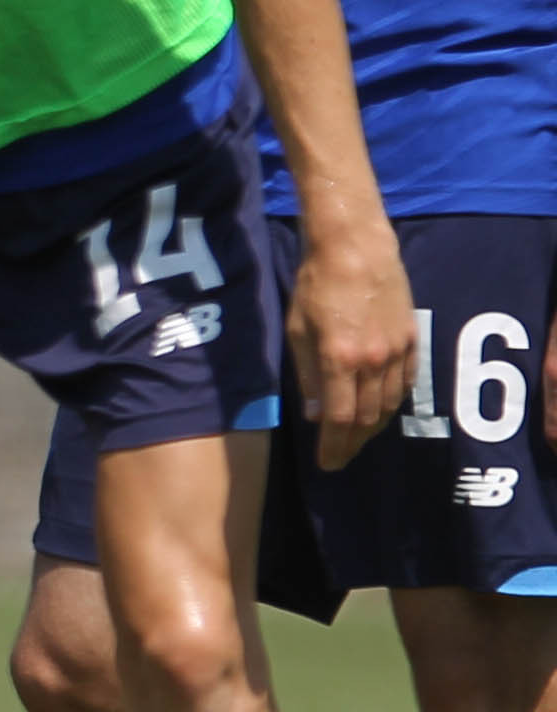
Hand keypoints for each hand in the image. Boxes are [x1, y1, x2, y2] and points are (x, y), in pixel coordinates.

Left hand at [292, 210, 418, 468]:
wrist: (355, 247)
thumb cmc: (316, 285)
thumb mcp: (297, 330)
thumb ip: (307, 375)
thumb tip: (317, 416)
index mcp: (339, 359)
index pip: (340, 419)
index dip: (334, 447)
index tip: (327, 464)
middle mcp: (373, 360)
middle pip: (368, 417)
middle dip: (353, 443)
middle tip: (341, 458)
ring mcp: (397, 349)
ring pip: (390, 403)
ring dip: (374, 427)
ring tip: (358, 440)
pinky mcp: (413, 338)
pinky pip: (407, 382)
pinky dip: (394, 402)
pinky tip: (382, 411)